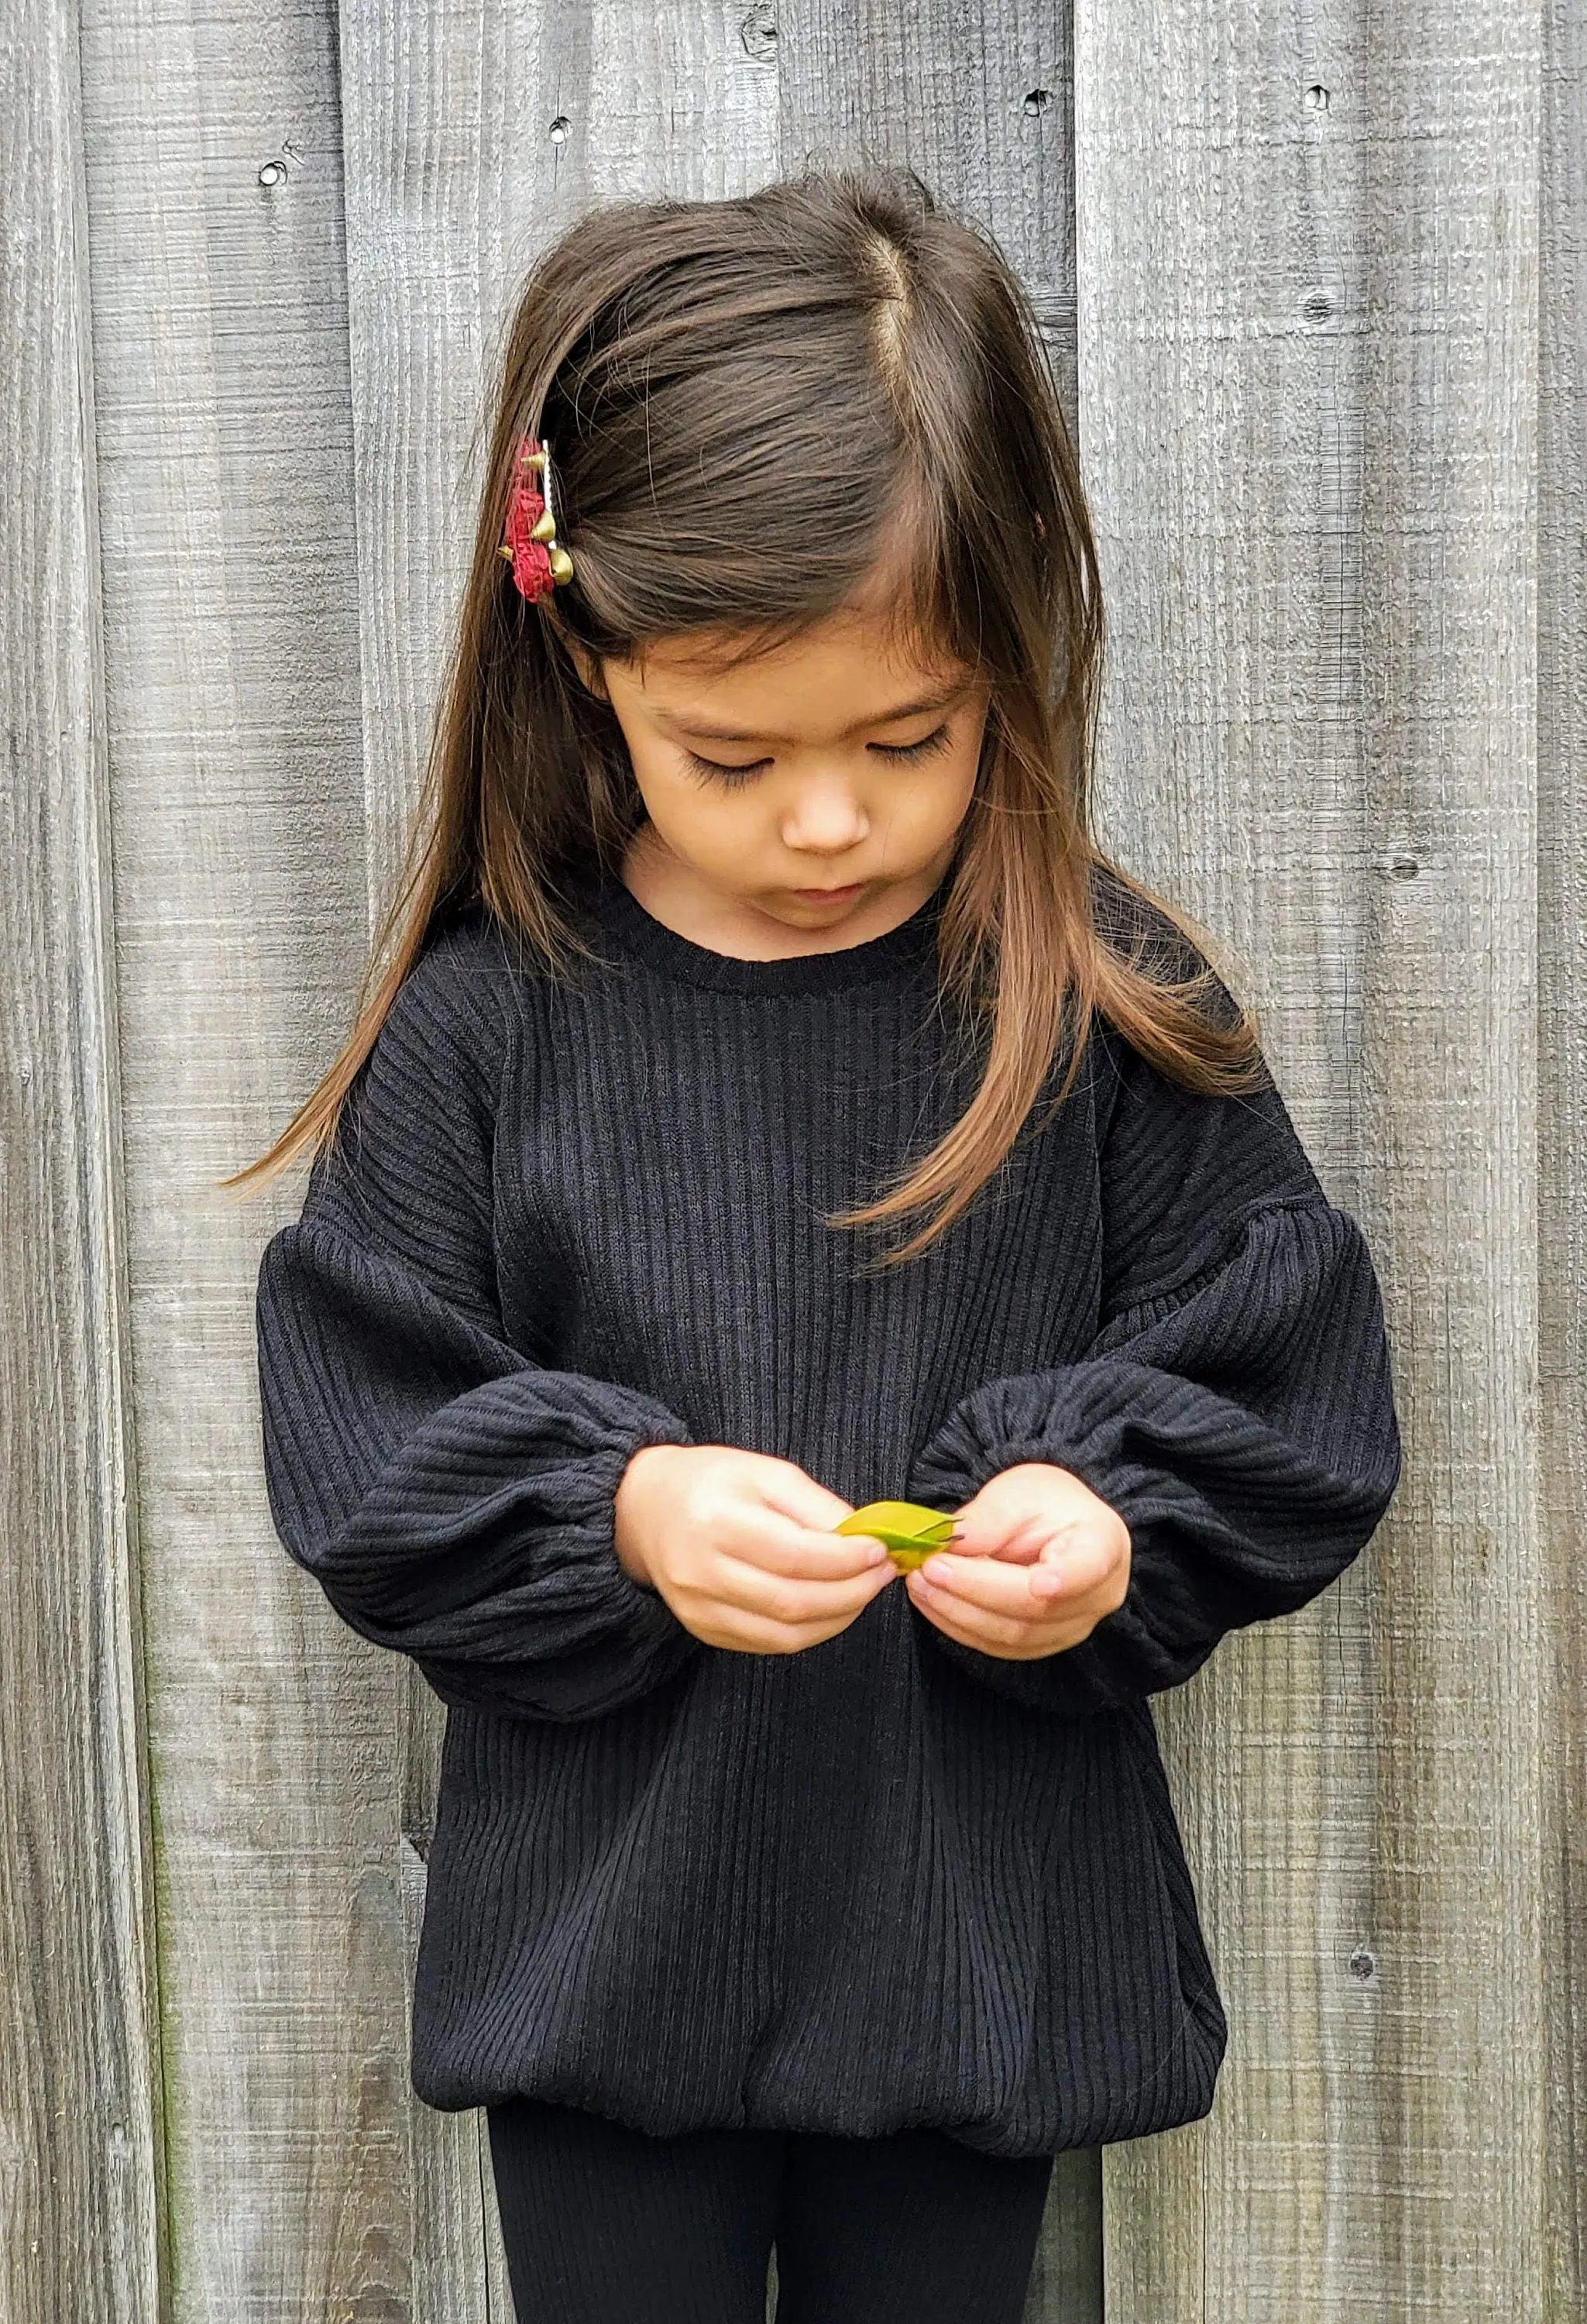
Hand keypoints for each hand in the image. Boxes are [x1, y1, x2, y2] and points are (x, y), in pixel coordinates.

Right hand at [613, 1444, 896, 1653]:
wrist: (645, 1510)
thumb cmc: (710, 1483)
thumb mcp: (764, 1472)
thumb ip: (815, 1504)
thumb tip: (863, 1537)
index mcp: (714, 1521)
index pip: (794, 1555)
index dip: (846, 1559)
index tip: (880, 1550)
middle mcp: (700, 1573)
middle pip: (793, 1602)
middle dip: (852, 1592)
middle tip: (882, 1575)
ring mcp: (699, 1610)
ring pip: (786, 1635)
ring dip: (838, 1617)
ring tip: (863, 1591)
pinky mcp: (704, 1631)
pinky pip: (770, 1645)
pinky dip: (811, 1631)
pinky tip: (831, 1607)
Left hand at [904, 1462, 1129, 1661]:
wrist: (1055, 1526)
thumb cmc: (1044, 1503)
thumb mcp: (1018, 1491)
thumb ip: (989, 1517)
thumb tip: (950, 1543)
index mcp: (1103, 1545)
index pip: (1088, 1568)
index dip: (1066, 1579)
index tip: (1040, 1583)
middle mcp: (1097, 1596)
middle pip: (1035, 1607)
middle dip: (974, 1590)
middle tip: (929, 1568)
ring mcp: (1072, 1628)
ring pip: (1013, 1635)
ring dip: (958, 1612)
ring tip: (920, 1583)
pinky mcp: (1042, 1644)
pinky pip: (999, 1646)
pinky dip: (959, 1626)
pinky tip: (932, 1601)